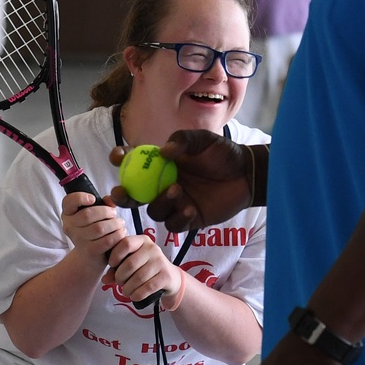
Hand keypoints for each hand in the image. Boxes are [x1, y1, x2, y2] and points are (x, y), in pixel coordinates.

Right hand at [60, 192, 126, 265]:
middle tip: (114, 213)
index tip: (93, 199)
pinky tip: (120, 233)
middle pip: (88, 214)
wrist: (89, 255)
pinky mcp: (89, 251)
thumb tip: (111, 200)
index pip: (69, 201)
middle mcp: (69, 226)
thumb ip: (103, 203)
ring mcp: (78, 239)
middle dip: (106, 212)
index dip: (80, 197)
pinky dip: (117, 236)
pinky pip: (106, 241)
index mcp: (68, 213)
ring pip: (99, 228)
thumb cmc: (93, 229)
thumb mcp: (96, 214)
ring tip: (120, 224)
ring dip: (114, 224)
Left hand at [105, 232, 181, 304]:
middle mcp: (152, 248)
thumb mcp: (130, 264)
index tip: (112, 265)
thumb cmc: (144, 268)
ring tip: (125, 291)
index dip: (115, 255)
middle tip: (119, 282)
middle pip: (130, 263)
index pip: (126, 243)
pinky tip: (134, 296)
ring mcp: (160, 262)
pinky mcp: (166, 276)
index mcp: (141, 241)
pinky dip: (138, 294)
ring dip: (128, 288)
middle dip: (120, 277)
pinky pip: (148, 287)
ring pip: (139, 277)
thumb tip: (104, 279)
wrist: (169, 278)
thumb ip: (115, 269)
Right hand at [109, 131, 252, 229]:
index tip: (118, 156)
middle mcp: (163, 185)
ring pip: (154, 211)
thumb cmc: (224, 154)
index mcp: (161, 165)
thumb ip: (183, 140)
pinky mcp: (188, 220)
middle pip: (134, 194)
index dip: (120, 160)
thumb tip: (162, 151)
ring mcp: (175, 204)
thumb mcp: (203, 139)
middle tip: (122, 192)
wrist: (247, 175)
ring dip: (160, 203)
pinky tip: (191, 208)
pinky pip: (174, 225)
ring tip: (177, 190)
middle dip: (123, 195)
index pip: (133, 163)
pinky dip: (178, 218)